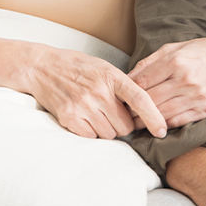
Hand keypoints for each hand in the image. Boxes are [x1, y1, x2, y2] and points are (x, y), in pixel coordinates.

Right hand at [22, 44, 166, 138]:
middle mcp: (99, 91)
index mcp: (112, 76)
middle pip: (126, 126)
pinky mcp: (69, 117)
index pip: (139, 98)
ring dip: (108, 130)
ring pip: (110, 134)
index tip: (162, 130)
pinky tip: (86, 119)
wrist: (43, 67)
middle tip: (114, 114)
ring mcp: (83, 105)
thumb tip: (144, 108)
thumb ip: (123, 86)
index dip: (154, 116)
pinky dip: (92, 133)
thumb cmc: (79, 67)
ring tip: (97, 114)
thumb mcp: (105, 68)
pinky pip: (91, 138)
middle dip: (124, 125)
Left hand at [129, 38, 205, 127]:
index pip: (142, 81)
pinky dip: (163, 125)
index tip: (119, 97)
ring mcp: (196, 96)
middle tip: (122, 113)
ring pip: (162, 114)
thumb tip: (128, 76)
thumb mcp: (175, 48)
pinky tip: (154, 124)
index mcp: (176, 61)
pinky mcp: (205, 109)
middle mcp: (185, 79)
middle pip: (149, 100)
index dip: (127, 91)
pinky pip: (178, 121)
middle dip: (132, 109)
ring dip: (145, 121)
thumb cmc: (201, 53)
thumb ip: (151, 61)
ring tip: (134, 122)